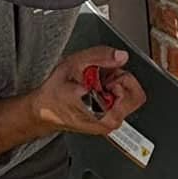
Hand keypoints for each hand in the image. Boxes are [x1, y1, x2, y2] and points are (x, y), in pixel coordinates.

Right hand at [26, 47, 145, 137]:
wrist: (42, 109)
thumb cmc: (53, 95)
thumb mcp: (73, 65)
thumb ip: (99, 56)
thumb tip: (121, 56)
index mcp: (108, 117)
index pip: (136, 94)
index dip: (121, 78)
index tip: (106, 76)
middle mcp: (111, 122)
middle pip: (132, 92)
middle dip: (116, 78)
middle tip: (97, 77)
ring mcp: (109, 121)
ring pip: (125, 93)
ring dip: (110, 81)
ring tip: (91, 82)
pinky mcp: (105, 117)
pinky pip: (116, 98)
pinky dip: (106, 87)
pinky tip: (91, 87)